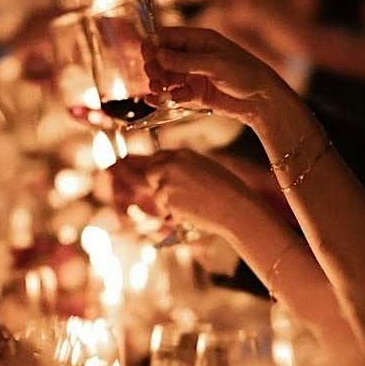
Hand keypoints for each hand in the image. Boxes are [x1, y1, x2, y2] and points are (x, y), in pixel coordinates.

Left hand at [109, 148, 250, 235]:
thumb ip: (183, 167)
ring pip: (157, 192)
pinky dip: (174, 212)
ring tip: (194, 203)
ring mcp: (166, 179)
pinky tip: (192, 210)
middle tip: (158, 191)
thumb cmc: (227, 190)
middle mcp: (171, 162)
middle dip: (154, 183)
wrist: (235, 206)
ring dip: (170, 202)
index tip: (130, 168)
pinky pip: (164, 207)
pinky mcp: (165, 196)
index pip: (157, 157)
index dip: (146, 166)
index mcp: (183, 153)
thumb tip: (163, 173)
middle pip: (150, 172)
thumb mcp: (204, 169)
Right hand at [146, 27, 287, 116]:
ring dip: (159, 83)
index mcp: (199, 40)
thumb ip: (185, 62)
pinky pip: (174, 94)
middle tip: (155, 76)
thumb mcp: (215, 64)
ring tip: (158, 90)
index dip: (154, 45)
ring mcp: (193, 75)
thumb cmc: (245, 73)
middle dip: (155, 67)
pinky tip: (157, 101)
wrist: (263, 100)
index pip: (167, 37)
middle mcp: (193, 56)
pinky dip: (166, 97)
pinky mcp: (195, 94)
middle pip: (162, 58)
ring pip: (167, 77)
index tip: (146, 55)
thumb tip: (158, 55)